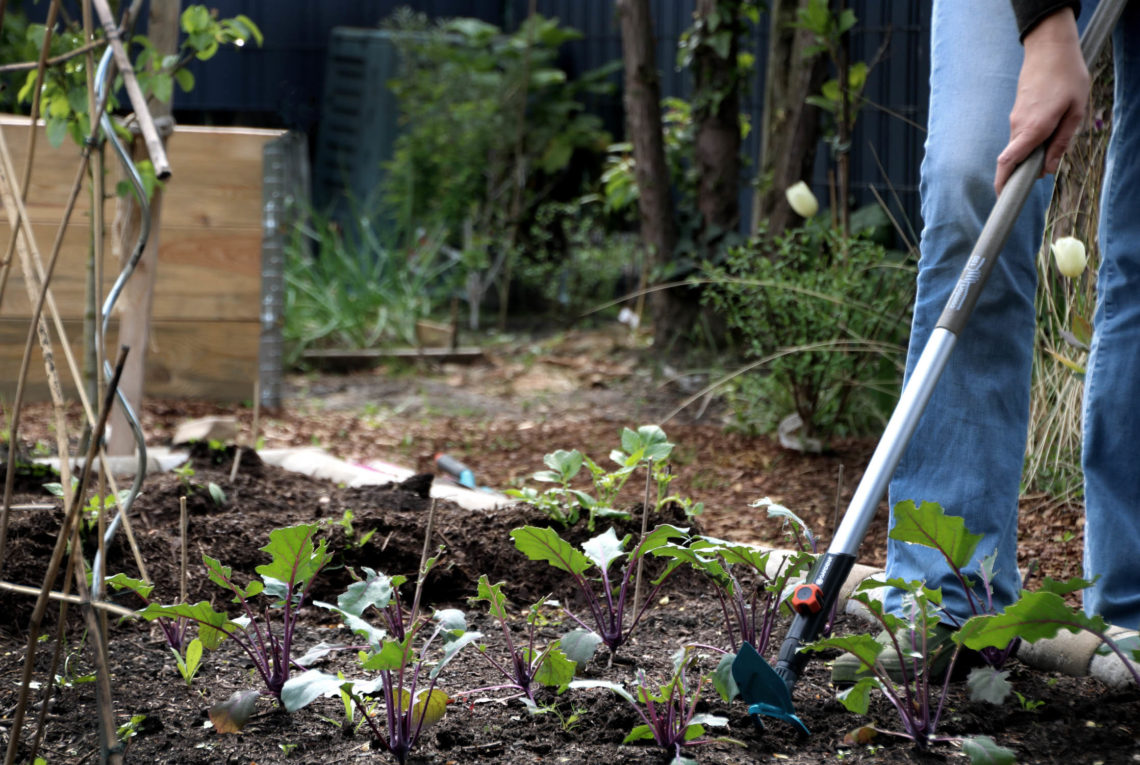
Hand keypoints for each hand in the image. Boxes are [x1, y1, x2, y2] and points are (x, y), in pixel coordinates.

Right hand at [994, 9, 1088, 194]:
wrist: (1049, 48)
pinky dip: (1033, 137)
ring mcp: (1015, 119)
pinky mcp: (1017, 112)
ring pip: (1021, 144)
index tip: (1001, 197)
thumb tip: (1048, 169)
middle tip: (1041, 172)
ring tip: (1056, 133)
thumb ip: (1061, 142)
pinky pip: (1023, 133)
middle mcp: (1018, 126)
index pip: (1008, 162)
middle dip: (1024, 169)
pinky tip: (1052, 122)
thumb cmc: (1067, 77)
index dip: (1002, 182)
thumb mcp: (1075, 111)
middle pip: (1015, 157)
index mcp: (1033, 129)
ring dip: (1033, 149)